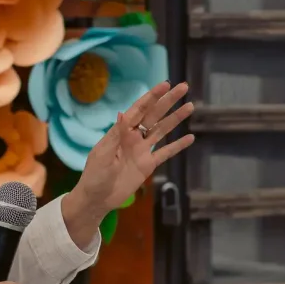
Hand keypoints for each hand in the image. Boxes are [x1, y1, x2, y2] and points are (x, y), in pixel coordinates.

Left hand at [62, 82, 193, 245]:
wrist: (97, 199)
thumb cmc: (94, 176)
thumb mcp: (102, 154)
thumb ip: (116, 134)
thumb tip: (123, 113)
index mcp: (120, 131)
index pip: (139, 110)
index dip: (152, 97)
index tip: (165, 84)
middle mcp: (133, 137)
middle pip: (154, 115)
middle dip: (168, 101)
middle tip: (183, 87)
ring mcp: (142, 151)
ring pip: (162, 130)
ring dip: (175, 119)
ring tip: (190, 106)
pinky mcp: (148, 165)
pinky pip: (165, 153)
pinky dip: (178, 146)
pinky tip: (190, 138)